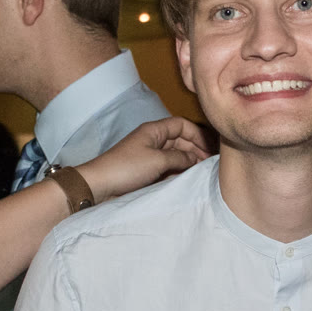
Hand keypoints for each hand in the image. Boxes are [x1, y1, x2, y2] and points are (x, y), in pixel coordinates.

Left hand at [74, 117, 212, 200]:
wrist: (100, 185)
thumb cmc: (126, 168)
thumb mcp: (158, 160)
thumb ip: (180, 158)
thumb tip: (196, 159)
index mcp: (154, 130)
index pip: (182, 125)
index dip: (198, 134)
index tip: (210, 149)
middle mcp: (153, 140)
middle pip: (181, 139)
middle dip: (196, 149)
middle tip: (210, 164)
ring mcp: (150, 155)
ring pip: (176, 154)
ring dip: (188, 161)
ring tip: (202, 172)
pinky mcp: (147, 169)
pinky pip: (168, 166)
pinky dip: (178, 170)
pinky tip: (187, 178)